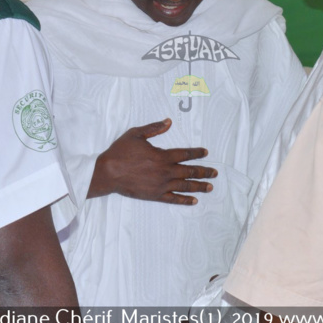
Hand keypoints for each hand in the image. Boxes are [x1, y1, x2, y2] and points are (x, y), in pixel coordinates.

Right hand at [88, 118, 216, 204]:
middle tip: (215, 173)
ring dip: (199, 186)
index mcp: (162, 156)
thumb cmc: (120, 151)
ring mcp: (161, 185)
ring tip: (210, 187)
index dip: (197, 153)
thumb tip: (169, 122)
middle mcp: (165, 171)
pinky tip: (194, 200)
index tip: (205, 152)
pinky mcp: (155, 195)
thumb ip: (154, 128)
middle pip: (190, 171)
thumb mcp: (136, 134)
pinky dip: (185, 200)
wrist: (108, 172)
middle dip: (204, 171)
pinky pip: (173, 199)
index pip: (185, 154)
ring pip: (185, 186)